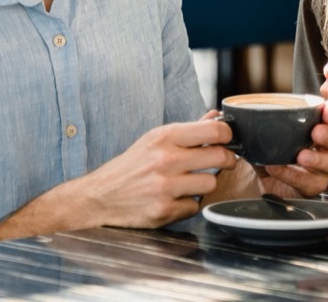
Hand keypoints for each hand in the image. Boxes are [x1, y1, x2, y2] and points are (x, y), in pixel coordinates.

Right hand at [68, 117, 237, 228]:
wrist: (99, 196)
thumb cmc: (131, 165)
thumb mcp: (155, 139)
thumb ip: (189, 129)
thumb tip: (216, 117)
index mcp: (164, 137)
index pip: (215, 131)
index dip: (228, 136)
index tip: (227, 140)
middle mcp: (165, 160)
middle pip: (220, 157)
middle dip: (227, 160)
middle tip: (223, 162)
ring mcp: (165, 187)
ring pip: (211, 184)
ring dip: (204, 184)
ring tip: (189, 182)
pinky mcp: (164, 211)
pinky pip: (195, 206)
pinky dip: (187, 204)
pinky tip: (174, 198)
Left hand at [260, 101, 327, 197]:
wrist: (267, 185)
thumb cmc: (273, 158)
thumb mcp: (265, 140)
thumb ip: (254, 127)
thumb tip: (226, 116)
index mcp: (315, 132)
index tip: (327, 109)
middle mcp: (323, 150)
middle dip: (327, 134)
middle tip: (316, 131)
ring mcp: (321, 170)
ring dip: (315, 158)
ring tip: (301, 156)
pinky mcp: (312, 187)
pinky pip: (305, 182)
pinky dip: (290, 174)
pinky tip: (276, 168)